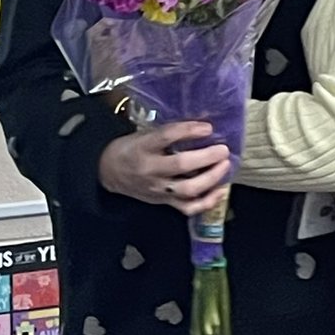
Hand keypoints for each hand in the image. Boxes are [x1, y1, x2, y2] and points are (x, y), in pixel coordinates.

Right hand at [98, 121, 230, 215]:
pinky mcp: (163, 202)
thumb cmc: (131, 149)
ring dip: (211, 178)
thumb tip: (203, 127)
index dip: (189, 131)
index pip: (166, 137)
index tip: (208, 128)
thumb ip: (169, 133)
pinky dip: (207, 201)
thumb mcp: (144, 135)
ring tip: (225, 166)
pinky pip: (188, 207)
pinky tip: (220, 191)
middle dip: (206, 157)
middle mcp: (150, 170)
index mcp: (143, 147)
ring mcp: (158, 189)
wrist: (109, 172)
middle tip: (223, 150)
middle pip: (181, 165)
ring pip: (188, 189)